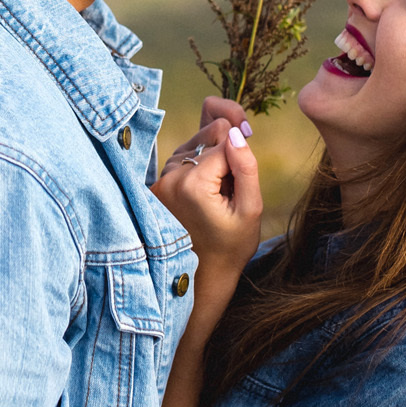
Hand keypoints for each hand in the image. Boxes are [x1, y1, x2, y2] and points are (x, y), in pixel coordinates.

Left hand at [150, 114, 260, 272]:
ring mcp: (158, 182)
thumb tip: (236, 131)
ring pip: (193, 145)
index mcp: (193, 183)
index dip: (240, 156)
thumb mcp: (250, 208)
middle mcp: (169, 178)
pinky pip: (180, 159)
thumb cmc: (231, 246)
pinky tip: (204, 193)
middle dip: (224, 155)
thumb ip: (245, 167)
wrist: (203, 275)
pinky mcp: (155, 186)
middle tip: (229, 190)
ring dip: (209, 160)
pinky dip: (195, 168)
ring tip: (216, 195)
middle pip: (206, 137)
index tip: (240, 184)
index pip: (224, 141)